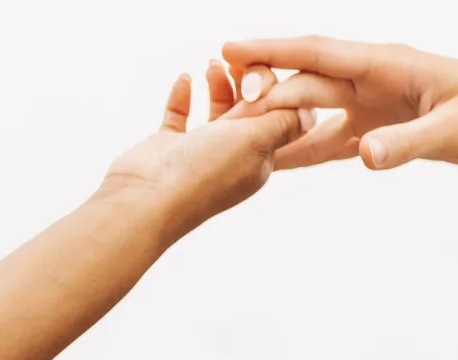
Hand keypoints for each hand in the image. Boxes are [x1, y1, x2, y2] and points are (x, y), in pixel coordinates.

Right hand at [100, 66, 301, 242]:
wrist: (147, 201)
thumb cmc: (202, 174)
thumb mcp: (255, 142)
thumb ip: (283, 123)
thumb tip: (310, 114)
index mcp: (258, 161)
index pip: (275, 117)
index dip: (271, 90)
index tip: (259, 71)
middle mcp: (231, 157)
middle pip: (248, 110)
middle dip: (246, 80)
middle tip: (236, 60)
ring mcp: (199, 153)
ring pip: (217, 109)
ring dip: (218, 84)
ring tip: (212, 64)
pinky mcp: (169, 148)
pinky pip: (180, 115)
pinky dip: (184, 95)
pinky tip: (185, 79)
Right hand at [220, 35, 457, 173]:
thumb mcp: (452, 133)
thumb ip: (405, 145)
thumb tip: (361, 155)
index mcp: (387, 65)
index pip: (318, 54)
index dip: (272, 52)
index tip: (229, 50)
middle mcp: (374, 78)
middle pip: (306, 83)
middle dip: (262, 92)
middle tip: (217, 111)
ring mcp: (375, 103)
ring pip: (314, 111)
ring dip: (277, 123)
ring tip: (231, 138)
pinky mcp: (383, 128)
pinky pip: (333, 138)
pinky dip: (304, 149)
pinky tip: (277, 163)